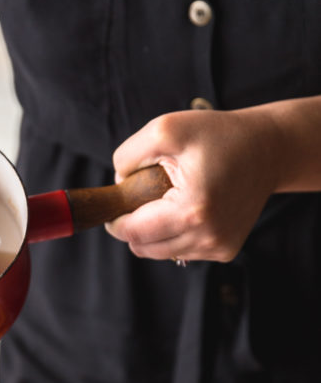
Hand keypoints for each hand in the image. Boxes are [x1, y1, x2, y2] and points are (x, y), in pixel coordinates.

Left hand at [106, 108, 278, 262]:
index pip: (133, 233)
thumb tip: (117, 184)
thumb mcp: (166, 130)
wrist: (268, 150)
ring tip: (168, 199)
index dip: (115, 220)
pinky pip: (183, 250)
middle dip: (134, 225)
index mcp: (191, 211)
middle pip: (143, 248)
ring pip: (161, 252)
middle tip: (141, 196)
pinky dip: (176, 234)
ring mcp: (218, 248)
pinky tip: (188, 209)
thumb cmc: (218, 135)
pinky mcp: (226, 250)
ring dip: (154, 231)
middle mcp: (207, 237)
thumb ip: (128, 155)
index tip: (114, 203)